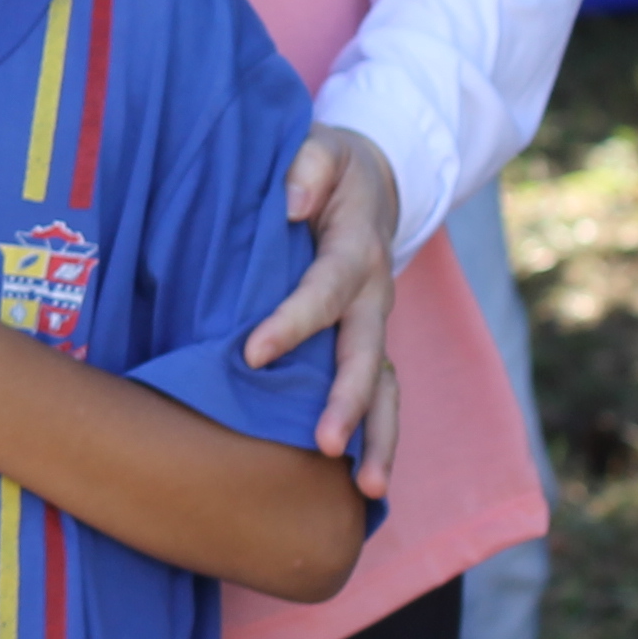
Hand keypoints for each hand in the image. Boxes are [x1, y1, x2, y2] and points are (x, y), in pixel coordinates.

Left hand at [245, 124, 397, 491]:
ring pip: (383, 389)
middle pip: (364, 356)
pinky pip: (377, 395)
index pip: (323, 292)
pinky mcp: (368, 343)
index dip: (292, 323)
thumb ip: (309, 166)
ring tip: (367, 493)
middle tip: (326, 448)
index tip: (254, 353)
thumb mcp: (323, 146)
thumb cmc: (334, 165)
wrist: (375, 181)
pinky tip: (360, 485)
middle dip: (348, 404)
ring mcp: (375, 325)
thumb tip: (292, 202)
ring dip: (379, 440)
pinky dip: (376, 437)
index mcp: (354, 251)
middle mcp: (373, 296)